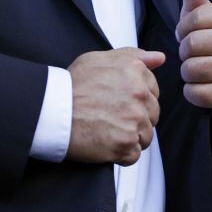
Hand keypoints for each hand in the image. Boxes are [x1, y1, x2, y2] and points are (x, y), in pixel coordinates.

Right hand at [66, 47, 164, 165]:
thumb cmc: (73, 84)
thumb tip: (159, 59)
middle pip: (153, 115)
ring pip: (146, 136)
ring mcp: (134, 120)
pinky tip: (106, 144)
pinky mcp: (125, 144)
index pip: (154, 92)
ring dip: (130, 137)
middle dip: (136, 118)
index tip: (120, 102)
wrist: (52, 111)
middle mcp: (140, 95)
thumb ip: (134, 56)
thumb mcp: (100, 58)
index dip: (137, 99)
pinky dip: (122, 154)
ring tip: (107, 131)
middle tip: (112, 118)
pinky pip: (134, 155)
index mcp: (136, 73)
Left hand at [176, 0, 211, 120]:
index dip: (184, 28)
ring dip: (187, 72)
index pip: (195, 18)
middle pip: (193, 45)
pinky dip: (191, 91)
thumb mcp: (204, 13)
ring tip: (197, 68)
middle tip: (194, 53)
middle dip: (185, 51)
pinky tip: (202, 85)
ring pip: (192, 69)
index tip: (191, 33)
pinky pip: (196, 92)